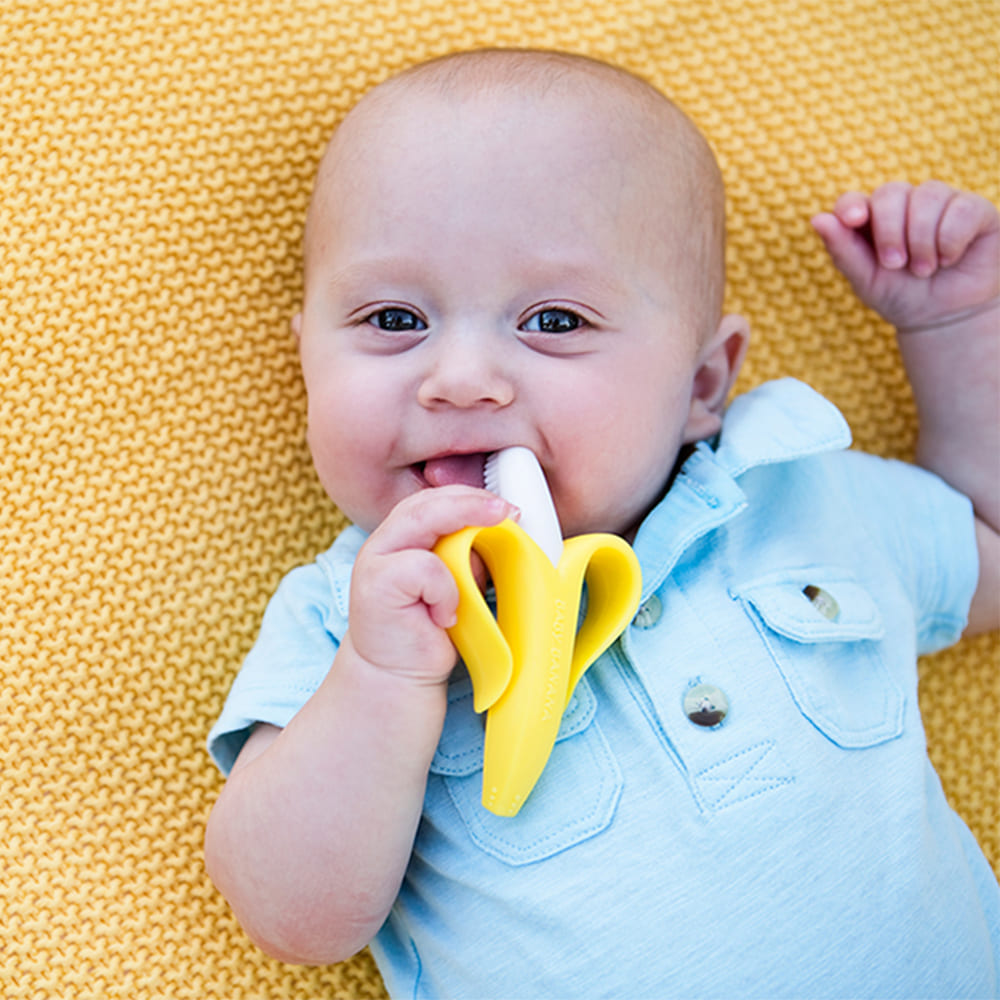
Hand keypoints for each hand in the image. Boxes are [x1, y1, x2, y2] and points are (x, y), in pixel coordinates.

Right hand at [346, 486, 514, 685]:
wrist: (398, 678)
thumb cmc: (430, 631)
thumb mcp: (457, 583)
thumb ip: (467, 555)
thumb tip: (502, 534)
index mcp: (402, 535)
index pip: (434, 498)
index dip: (470, 496)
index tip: (507, 507)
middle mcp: (384, 541)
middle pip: (426, 502)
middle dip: (470, 502)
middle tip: (507, 512)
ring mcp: (375, 559)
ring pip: (423, 521)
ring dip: (461, 541)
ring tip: (479, 572)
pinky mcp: (376, 584)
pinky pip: (425, 568)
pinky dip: (445, 590)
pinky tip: (445, 616)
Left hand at [812, 181, 998, 331]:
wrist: (944, 317)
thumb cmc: (900, 296)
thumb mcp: (866, 280)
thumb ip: (843, 251)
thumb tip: (817, 218)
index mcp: (871, 219)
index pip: (855, 199)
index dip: (852, 205)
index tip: (855, 220)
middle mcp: (905, 204)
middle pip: (890, 192)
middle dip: (889, 231)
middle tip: (895, 264)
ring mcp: (941, 202)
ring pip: (928, 195)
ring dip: (921, 240)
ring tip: (924, 270)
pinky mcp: (974, 209)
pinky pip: (962, 208)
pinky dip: (950, 239)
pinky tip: (949, 259)